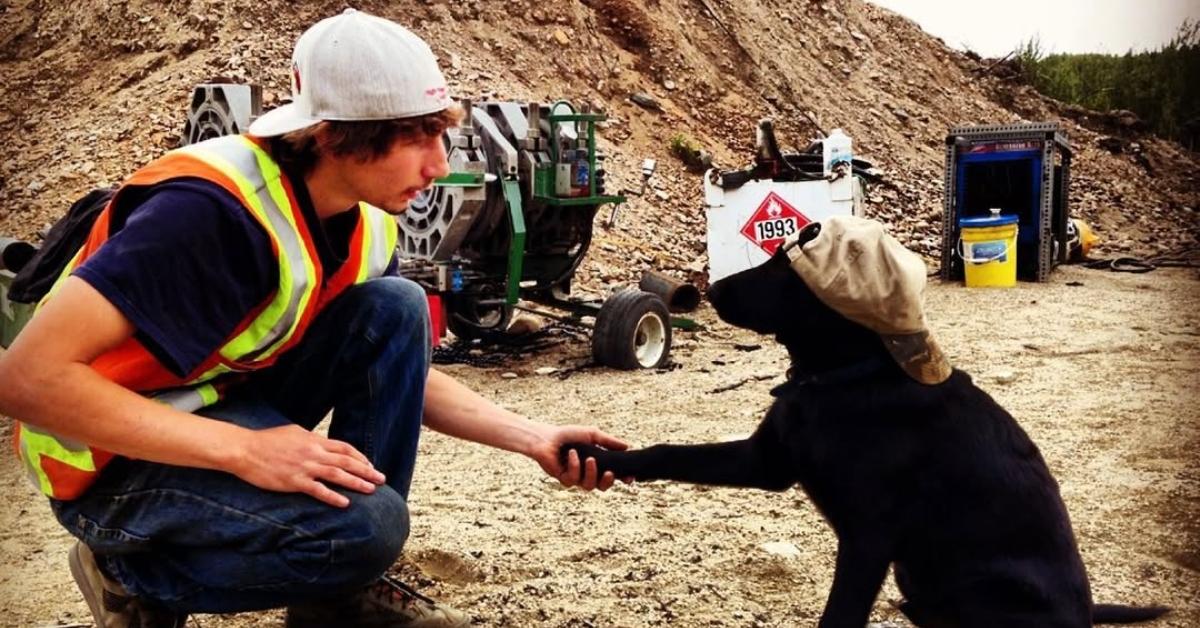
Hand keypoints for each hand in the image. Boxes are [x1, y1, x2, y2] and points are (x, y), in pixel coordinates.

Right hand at [230, 424, 385, 506]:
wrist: (245, 450)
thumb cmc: (267, 440)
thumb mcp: (294, 433)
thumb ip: (311, 440)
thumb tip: (322, 444)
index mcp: (314, 440)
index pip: (345, 448)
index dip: (360, 457)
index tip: (370, 465)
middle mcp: (314, 453)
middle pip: (347, 462)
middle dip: (367, 471)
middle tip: (382, 479)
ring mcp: (305, 467)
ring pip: (338, 475)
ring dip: (357, 483)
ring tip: (371, 490)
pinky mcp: (294, 481)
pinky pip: (318, 491)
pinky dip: (334, 497)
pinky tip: (345, 503)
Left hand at [528, 424, 627, 490]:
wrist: (546, 437)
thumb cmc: (568, 435)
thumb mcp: (592, 435)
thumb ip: (609, 442)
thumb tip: (627, 446)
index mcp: (597, 463)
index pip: (612, 474)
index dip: (622, 479)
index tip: (629, 478)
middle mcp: (587, 473)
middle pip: (602, 487)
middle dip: (608, 482)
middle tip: (610, 473)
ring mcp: (576, 478)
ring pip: (589, 486)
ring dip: (591, 472)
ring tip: (589, 459)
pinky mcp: (564, 480)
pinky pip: (573, 479)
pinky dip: (574, 465)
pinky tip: (571, 453)